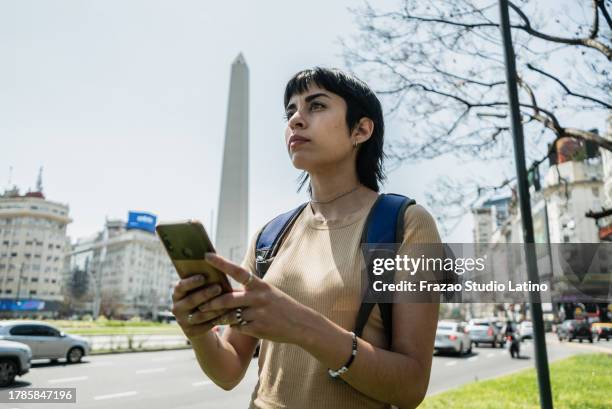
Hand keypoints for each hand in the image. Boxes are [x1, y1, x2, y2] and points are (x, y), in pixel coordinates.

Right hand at [171, 275, 230, 340]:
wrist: (199, 321)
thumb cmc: (203, 298)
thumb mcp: (199, 289)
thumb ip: (204, 281)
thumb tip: (217, 268)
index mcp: (177, 294)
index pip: (180, 287)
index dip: (191, 282)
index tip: (203, 276)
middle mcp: (177, 308)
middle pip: (191, 300)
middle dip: (205, 294)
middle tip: (218, 287)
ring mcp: (183, 321)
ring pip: (200, 314)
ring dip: (214, 308)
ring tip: (227, 301)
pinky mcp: (192, 332)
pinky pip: (206, 325)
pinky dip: (218, 319)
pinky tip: (228, 313)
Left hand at [198, 252, 313, 344]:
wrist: (301, 324)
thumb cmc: (281, 306)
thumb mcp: (268, 292)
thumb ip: (249, 289)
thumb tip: (226, 289)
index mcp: (260, 285)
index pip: (238, 271)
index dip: (221, 263)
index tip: (206, 256)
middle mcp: (258, 298)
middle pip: (227, 299)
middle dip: (210, 302)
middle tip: (197, 303)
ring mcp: (257, 314)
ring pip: (229, 315)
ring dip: (215, 316)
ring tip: (202, 316)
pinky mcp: (257, 329)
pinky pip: (236, 327)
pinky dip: (231, 325)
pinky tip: (228, 325)